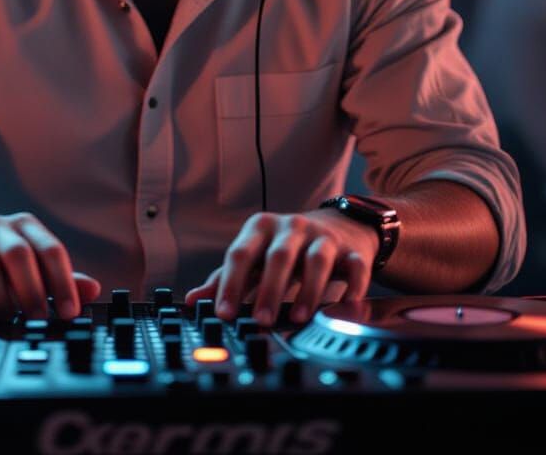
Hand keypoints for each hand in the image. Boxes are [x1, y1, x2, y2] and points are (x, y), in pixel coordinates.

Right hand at [0, 212, 100, 317]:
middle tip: (39, 318)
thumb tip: (93, 290)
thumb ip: (59, 278)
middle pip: (18, 254)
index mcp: (24, 227)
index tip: (69, 312)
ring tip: (7, 318)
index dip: (63, 282)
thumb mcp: (29, 264)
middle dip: (32, 290)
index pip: (50, 249)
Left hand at [184, 210, 379, 325]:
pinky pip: (354, 266)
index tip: (223, 313)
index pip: (241, 254)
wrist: (338, 226)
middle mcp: (291, 228)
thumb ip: (226, 278)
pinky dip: (352, 286)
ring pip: (316, 260)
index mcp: (261, 228)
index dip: (231, 284)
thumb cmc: (286, 247)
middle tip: (261, 320)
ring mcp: (322, 237)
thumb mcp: (255, 256)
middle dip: (269, 289)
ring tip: (298, 318)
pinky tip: (346, 307)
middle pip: (278, 256)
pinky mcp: (351, 250)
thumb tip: (192, 300)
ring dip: (308, 290)